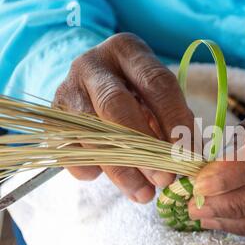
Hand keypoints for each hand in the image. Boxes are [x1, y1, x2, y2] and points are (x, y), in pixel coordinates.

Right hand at [54, 33, 193, 202]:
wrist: (92, 83)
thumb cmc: (135, 91)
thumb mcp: (157, 96)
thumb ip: (173, 121)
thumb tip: (191, 158)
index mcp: (129, 51)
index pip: (157, 83)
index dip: (174, 120)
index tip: (186, 155)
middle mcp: (93, 64)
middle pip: (117, 106)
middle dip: (144, 149)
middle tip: (165, 179)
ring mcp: (67, 88)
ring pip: (92, 133)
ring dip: (121, 169)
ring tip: (144, 193)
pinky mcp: (54, 116)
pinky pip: (69, 149)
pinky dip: (89, 169)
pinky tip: (108, 178)